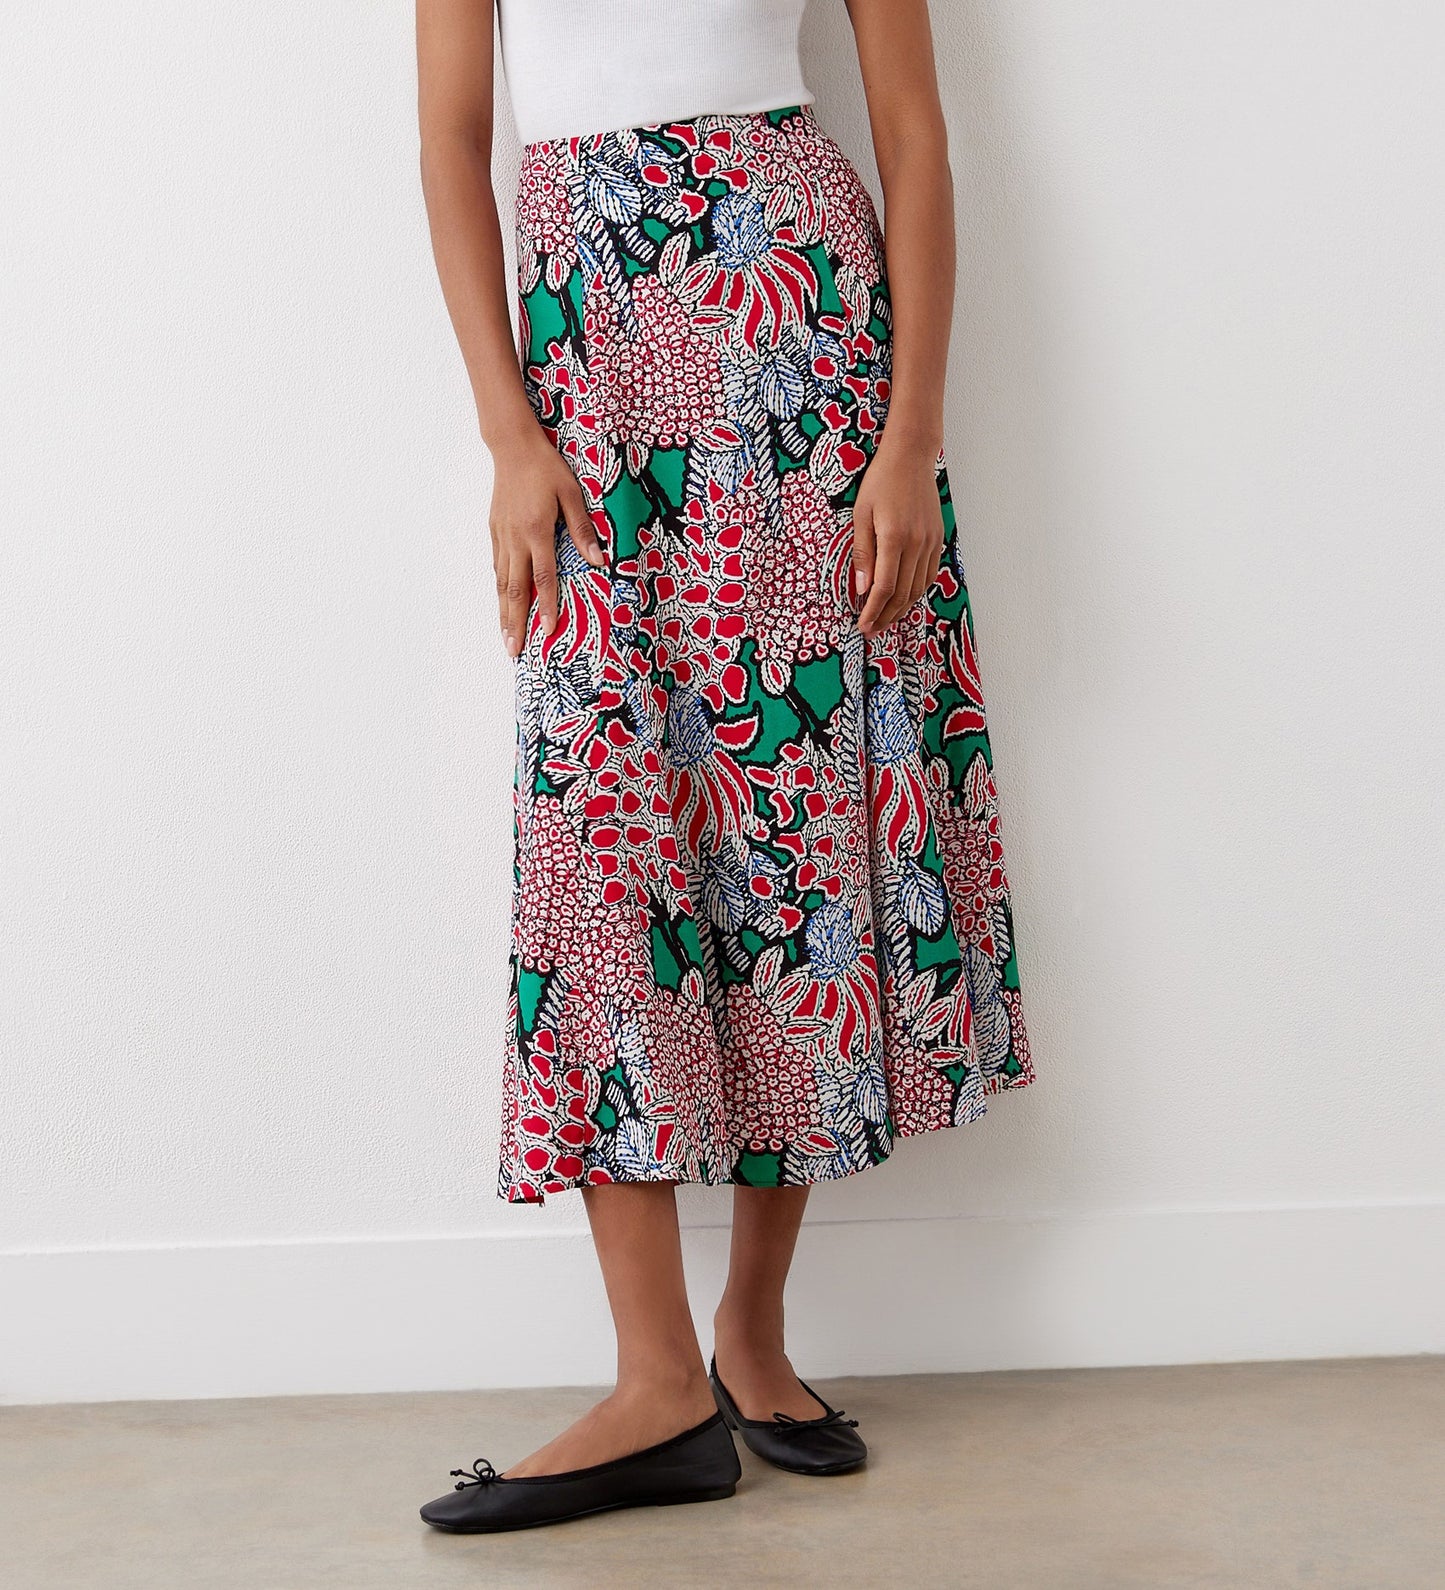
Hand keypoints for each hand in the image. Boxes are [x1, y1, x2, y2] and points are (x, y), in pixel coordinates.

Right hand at [488, 425, 605, 656]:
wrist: (513, 446)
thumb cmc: (547, 468)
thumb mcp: (572, 494)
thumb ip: (583, 529)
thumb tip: (599, 561)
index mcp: (537, 531)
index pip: (543, 577)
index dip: (545, 606)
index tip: (547, 631)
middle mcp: (516, 539)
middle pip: (515, 589)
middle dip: (515, 623)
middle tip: (513, 650)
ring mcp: (502, 536)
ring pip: (502, 582)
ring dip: (503, 612)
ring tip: (505, 636)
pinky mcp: (495, 530)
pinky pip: (497, 566)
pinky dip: (499, 588)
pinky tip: (501, 602)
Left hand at [850, 437, 945, 639]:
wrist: (911, 457)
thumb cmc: (880, 482)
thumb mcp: (861, 515)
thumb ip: (862, 554)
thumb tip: (861, 589)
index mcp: (895, 537)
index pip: (885, 587)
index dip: (873, 610)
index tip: (862, 625)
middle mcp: (917, 543)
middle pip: (903, 593)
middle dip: (886, 616)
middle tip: (871, 630)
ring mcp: (930, 542)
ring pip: (918, 588)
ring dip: (902, 609)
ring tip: (885, 621)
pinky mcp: (938, 539)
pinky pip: (928, 574)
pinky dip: (916, 592)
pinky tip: (904, 600)